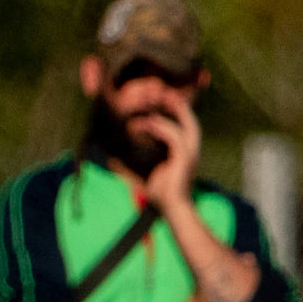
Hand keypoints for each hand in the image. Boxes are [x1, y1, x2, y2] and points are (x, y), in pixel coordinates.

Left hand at [141, 88, 200, 211]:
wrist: (173, 210)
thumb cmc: (160, 194)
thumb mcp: (142, 173)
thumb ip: (130, 164)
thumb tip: (111, 158)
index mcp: (185, 146)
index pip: (182, 120)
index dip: (171, 107)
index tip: (153, 99)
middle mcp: (191, 145)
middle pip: (187, 114)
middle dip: (173, 101)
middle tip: (156, 91)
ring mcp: (191, 150)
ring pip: (181, 121)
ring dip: (165, 109)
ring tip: (150, 100)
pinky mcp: (184, 157)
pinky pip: (172, 135)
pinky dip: (157, 127)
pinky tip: (142, 124)